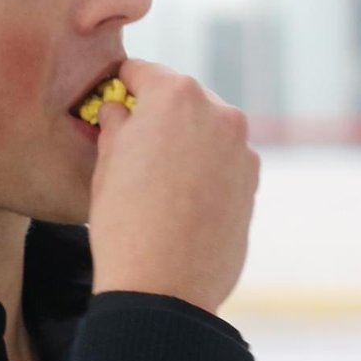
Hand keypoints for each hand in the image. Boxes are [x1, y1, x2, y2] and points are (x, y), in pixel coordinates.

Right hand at [87, 60, 259, 313]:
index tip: (114, 98)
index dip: (124, 85)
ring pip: (208, 128)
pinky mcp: (254, 178)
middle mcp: (217, 110)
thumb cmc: (125, 224)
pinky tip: (185, 198)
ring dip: (188, 140)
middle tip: (134, 142)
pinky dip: (208, 167)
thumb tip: (119, 110)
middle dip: (160, 114)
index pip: (144, 73)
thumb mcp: (106, 165)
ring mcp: (241, 145)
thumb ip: (116, 125)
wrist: (164, 288)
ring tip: (160, 177)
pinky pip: (226, 159)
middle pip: (182, 98)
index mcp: (174, 96)